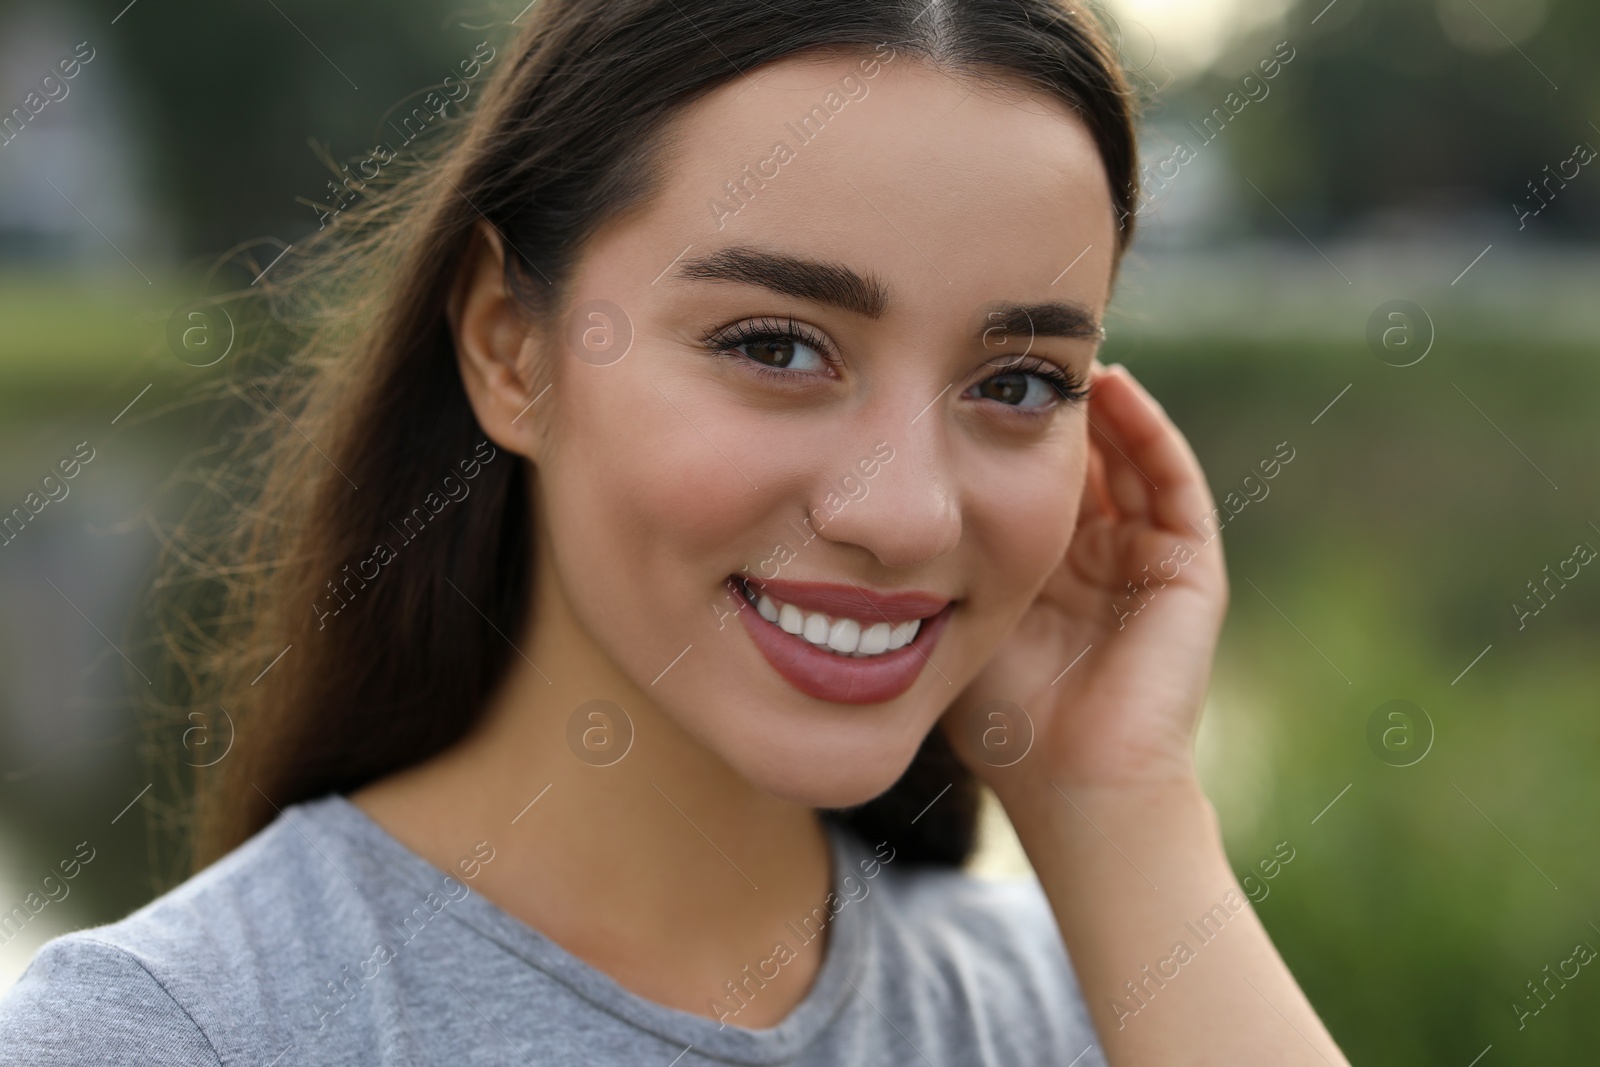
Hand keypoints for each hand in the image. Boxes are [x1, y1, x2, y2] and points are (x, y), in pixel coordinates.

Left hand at [942, 362, 1228, 799]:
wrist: (1071, 781)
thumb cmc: (1001, 717)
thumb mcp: (955, 616)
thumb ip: (938, 562)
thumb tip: (879, 501)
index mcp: (1046, 574)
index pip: (1029, 478)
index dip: (1005, 427)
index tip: (967, 374)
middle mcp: (1100, 560)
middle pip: (1083, 458)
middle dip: (1053, 405)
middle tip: (1020, 344)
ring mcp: (1147, 561)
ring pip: (1130, 457)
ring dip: (1101, 405)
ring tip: (1066, 350)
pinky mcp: (1190, 568)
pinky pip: (1173, 480)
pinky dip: (1147, 430)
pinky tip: (1113, 388)